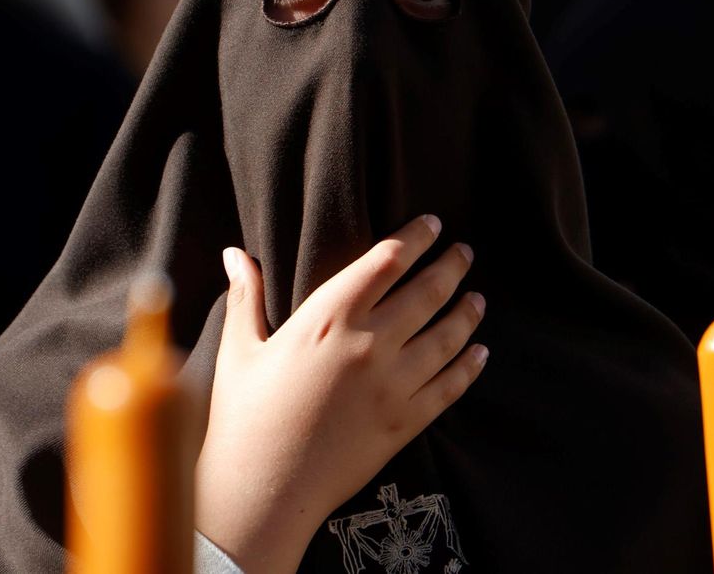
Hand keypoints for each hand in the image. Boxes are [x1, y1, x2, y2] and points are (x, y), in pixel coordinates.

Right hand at [194, 215, 487, 573]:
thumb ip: (245, 296)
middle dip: (452, 266)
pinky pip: (450, 386)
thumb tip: (234, 253)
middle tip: (465, 253)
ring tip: (477, 299)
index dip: (416, 237)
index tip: (433, 224)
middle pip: (428, 291)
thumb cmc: (244, 417)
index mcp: (328, 317)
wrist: (264, 489)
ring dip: (467, 312)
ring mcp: (393, 385)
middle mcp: (369, 344)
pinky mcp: (405, 422)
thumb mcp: (239, 349)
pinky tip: (479, 353)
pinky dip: (470, 366)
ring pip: (448, 336)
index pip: (387, 261)